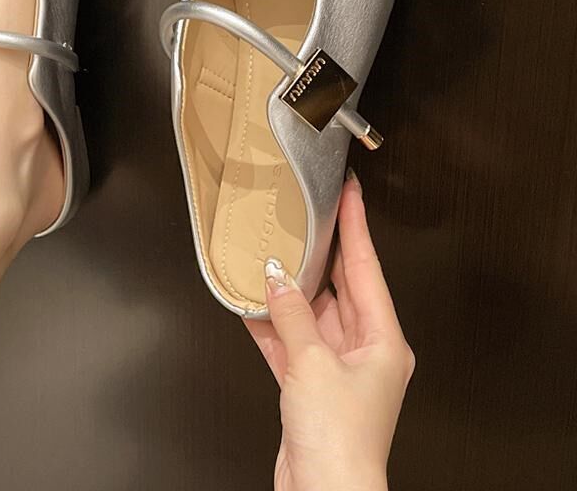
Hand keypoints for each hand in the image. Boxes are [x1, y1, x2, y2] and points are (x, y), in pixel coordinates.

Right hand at [245, 170, 414, 490]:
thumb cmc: (341, 441)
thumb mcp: (313, 365)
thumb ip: (292, 316)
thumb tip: (276, 279)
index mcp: (383, 340)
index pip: (367, 267)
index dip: (357, 225)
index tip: (351, 193)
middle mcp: (365, 350)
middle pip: (340, 287)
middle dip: (320, 253)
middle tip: (307, 217)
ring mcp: (338, 367)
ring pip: (311, 313)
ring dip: (289, 291)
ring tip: (271, 257)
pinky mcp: (312, 386)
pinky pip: (291, 342)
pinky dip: (272, 325)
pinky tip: (252, 305)